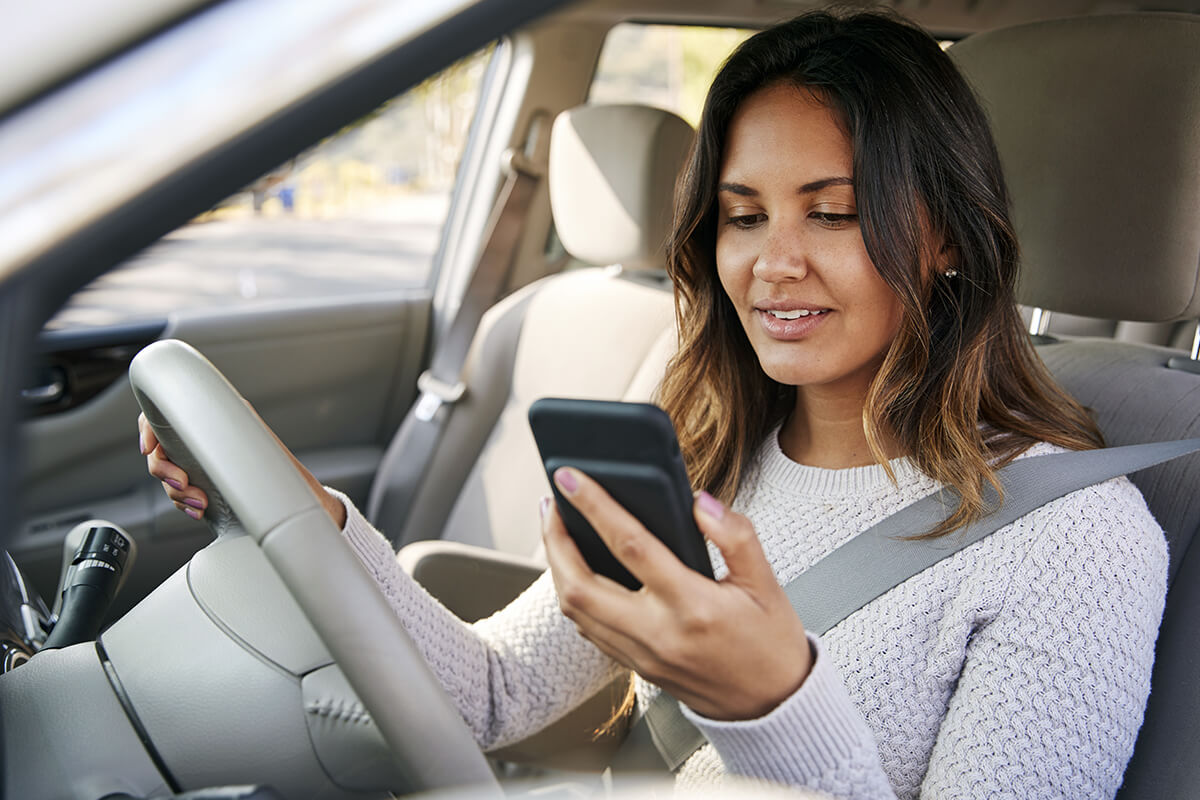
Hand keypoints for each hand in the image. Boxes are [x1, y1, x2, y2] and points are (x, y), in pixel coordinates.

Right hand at [137, 412, 346, 527]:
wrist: (294, 504)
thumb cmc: (279, 468)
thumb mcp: (252, 436)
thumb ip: (224, 423)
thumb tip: (203, 410)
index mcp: (210, 421)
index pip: (162, 416)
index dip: (148, 429)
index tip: (151, 448)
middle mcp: (201, 441)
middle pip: (159, 452)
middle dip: (164, 471)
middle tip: (184, 483)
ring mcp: (199, 467)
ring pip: (167, 478)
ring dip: (177, 494)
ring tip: (201, 503)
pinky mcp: (202, 490)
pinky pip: (178, 496)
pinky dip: (184, 505)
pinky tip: (199, 510)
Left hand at [541, 467, 811, 720]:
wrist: (775, 707)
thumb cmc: (771, 644)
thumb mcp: (767, 583)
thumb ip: (736, 536)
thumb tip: (699, 502)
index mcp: (693, 606)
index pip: (630, 546)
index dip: (595, 506)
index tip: (570, 478)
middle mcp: (659, 634)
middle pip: (580, 586)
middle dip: (555, 540)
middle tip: (552, 505)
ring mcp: (643, 655)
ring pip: (576, 611)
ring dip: (558, 567)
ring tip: (558, 531)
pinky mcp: (637, 667)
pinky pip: (590, 630)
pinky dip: (575, 596)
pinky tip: (578, 571)